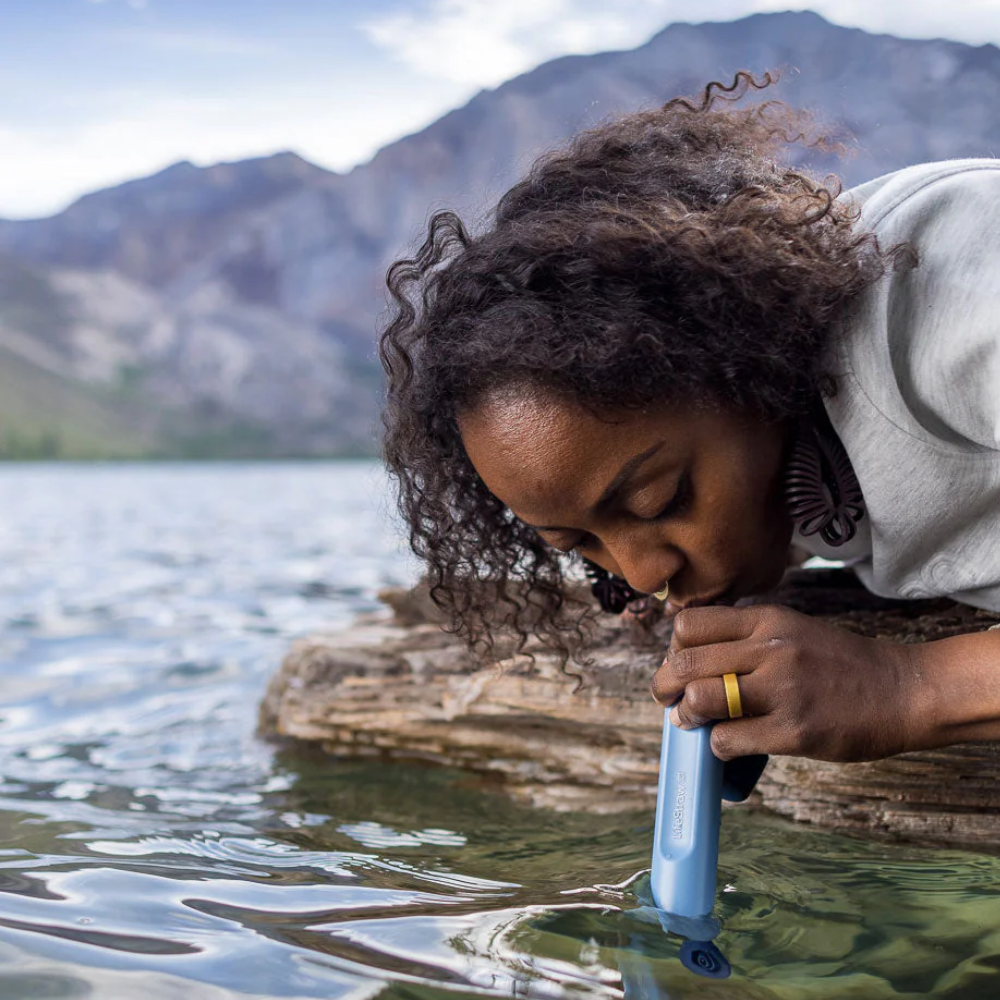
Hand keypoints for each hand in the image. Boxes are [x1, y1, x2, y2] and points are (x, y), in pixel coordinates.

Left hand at [651, 604, 917, 761]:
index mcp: (766, 621)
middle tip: (670, 698)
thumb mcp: (791, 630)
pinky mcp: (793, 731)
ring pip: (700, 699)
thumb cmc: (841, 663)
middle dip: (665, 685)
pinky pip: (728, 740)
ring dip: (686, 715)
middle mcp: (770, 650)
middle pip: (685, 663)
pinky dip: (717, 746)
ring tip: (693, 721)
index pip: (690, 625)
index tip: (681, 664)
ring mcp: (782, 690)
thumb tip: (689, 660)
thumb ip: (745, 638)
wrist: (902, 690)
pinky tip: (728, 744)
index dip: (674, 648)